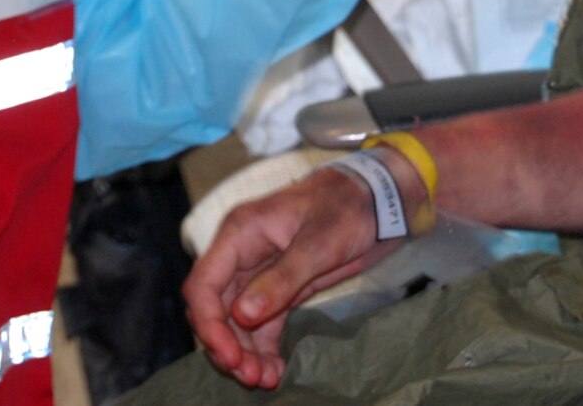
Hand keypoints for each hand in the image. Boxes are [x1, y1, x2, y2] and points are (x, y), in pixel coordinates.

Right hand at [184, 163, 410, 388]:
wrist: (378, 200)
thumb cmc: (346, 208)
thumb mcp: (318, 243)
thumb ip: (280, 280)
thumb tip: (242, 317)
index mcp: (240, 233)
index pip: (204, 284)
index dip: (209, 324)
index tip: (229, 356)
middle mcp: (241, 255)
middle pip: (216, 309)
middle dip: (227, 346)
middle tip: (250, 377)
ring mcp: (259, 274)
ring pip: (237, 323)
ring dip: (245, 353)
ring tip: (263, 381)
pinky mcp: (280, 289)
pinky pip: (261, 325)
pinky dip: (264, 349)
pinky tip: (274, 371)